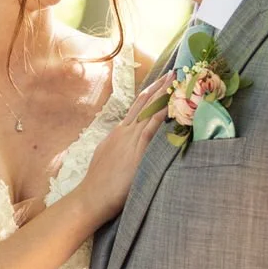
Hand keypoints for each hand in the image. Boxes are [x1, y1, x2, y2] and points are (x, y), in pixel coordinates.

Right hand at [77, 78, 167, 223]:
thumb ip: (120, 149)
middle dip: (159, 88)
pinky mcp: (137, 152)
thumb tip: (128, 148)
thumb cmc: (100, 183)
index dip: (149, 94)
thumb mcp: (108, 158)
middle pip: (144, 104)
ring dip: (163, 95)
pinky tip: (171, 106)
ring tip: (175, 81)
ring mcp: (131, 140)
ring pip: (149, 111)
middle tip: (172, 72)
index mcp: (119, 133)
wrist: (92, 196)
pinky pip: (151, 128)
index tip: (160, 82)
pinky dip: (161, 115)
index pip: (137, 108)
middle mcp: (125, 132)